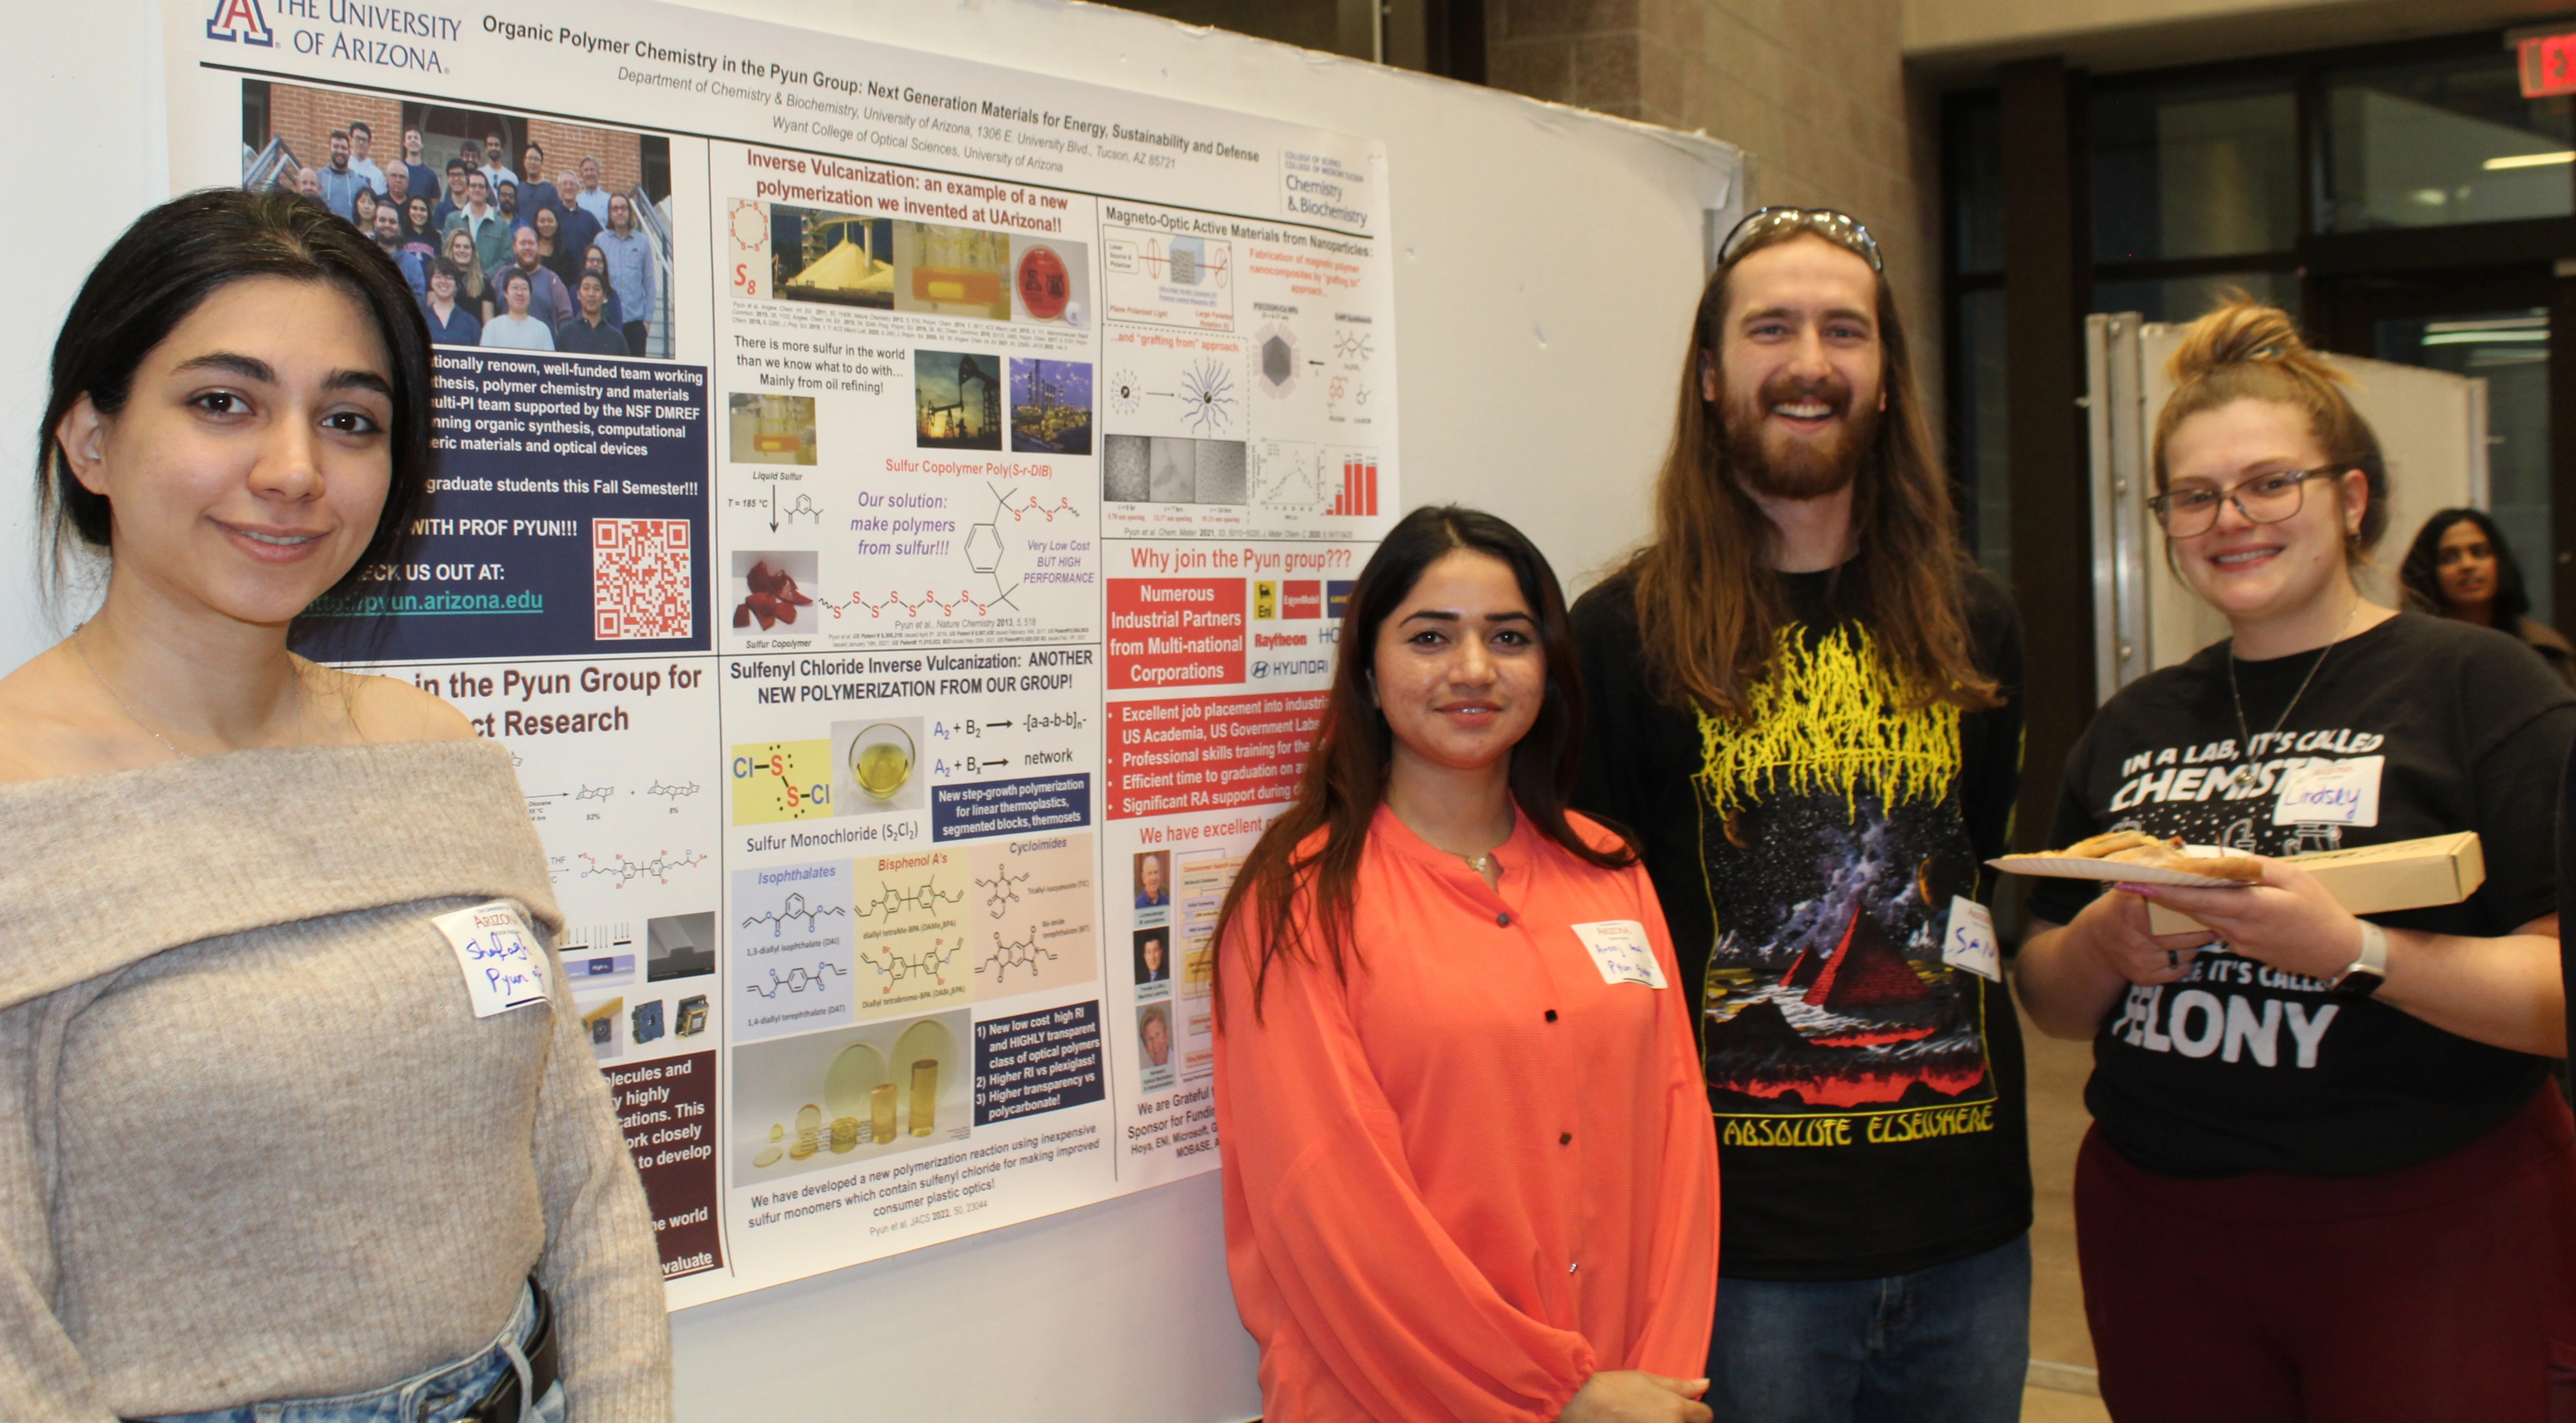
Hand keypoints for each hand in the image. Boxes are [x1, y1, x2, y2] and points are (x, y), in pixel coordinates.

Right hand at [1556, 1371, 1711, 1422]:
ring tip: (1646, 1419)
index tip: (1683, 1410)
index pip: (1705, 1416)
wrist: (1582, 1405)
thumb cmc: (1614, 1388)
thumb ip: (1680, 1386)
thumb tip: (1705, 1384)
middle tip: (1659, 1416)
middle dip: (1682, 1422)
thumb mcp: (1649, 1380)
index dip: (1696, 1411)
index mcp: (1677, 1410)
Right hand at [2068, 884, 2217, 986]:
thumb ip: (2150, 880)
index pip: (2174, 911)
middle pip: (2184, 936)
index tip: (2209, 906)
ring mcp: (2138, 960)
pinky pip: (2178, 971)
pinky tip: (2182, 953)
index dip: (2194, 909)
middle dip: (2202, 931)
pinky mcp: (2143, 977)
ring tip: (2198, 938)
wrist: (2095, 941)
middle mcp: (2134, 938)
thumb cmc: (2120, 910)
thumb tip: (2178, 862)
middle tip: (2214, 925)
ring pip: (2185, 954)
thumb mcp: (2128, 890)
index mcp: (2132, 912)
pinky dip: (2185, 963)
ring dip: (2195, 947)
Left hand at [2122, 858, 2359, 980]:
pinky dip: (2205, 911)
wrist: (2338, 954)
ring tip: (2158, 882)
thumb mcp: (2294, 880)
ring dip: (2182, 901)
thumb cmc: (2320, 911)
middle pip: (2193, 908)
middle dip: (2164, 892)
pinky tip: (2198, 898)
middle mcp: (2239, 929)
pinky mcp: (2244, 950)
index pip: (2198, 897)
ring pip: (2202, 917)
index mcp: (2251, 909)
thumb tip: (2224, 859)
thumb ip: (2256, 869)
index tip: (2138, 881)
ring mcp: (2240, 943)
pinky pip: (2217, 926)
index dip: (2165, 889)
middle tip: (2137, 875)